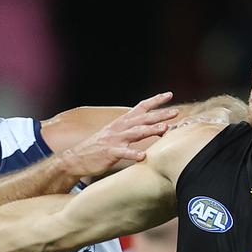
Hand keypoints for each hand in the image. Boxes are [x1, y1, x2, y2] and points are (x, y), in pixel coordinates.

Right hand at [63, 92, 177, 176]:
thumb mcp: (116, 133)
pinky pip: (123, 153)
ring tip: (165, 129)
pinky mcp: (109, 152)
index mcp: (122, 122)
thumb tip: (151, 126)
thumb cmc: (100, 146)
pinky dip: (133, 154)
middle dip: (160, 115)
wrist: (77, 157)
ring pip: (135, 133)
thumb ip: (132, 129)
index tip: (169, 94)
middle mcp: (120, 127)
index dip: (155, 100)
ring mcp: (114, 139)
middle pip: (143, 118)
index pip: (141, 106)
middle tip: (175, 112)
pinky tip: (143, 156)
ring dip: (151, 130)